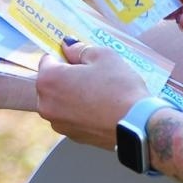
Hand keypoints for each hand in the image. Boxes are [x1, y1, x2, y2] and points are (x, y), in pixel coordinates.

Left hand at [32, 39, 148, 148]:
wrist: (137, 125)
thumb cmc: (119, 88)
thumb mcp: (102, 56)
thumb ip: (79, 49)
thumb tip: (68, 45)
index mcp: (48, 80)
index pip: (47, 60)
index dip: (64, 57)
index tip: (79, 58)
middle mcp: (46, 104)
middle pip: (51, 82)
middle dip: (66, 77)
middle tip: (92, 75)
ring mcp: (58, 123)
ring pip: (60, 101)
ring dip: (72, 95)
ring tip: (98, 92)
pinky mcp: (71, 136)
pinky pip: (71, 117)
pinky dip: (80, 111)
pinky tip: (99, 108)